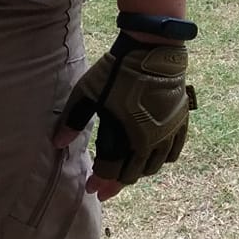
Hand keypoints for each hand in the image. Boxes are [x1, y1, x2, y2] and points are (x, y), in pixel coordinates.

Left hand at [54, 35, 195, 200]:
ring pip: (153, 167)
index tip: (90, 188)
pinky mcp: (180, 124)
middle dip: (115, 183)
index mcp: (124, 137)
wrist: (152, 51)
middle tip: (104, 186)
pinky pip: (172, 154)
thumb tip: (58, 143)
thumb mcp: (87, 93)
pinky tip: (151, 158)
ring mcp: (167, 134)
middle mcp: (148, 142)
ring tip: (125, 172)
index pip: (110, 171)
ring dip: (137, 173)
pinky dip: (160, 161)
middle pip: (132, 174)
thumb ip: (73, 120)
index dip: (99, 181)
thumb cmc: (115, 71)